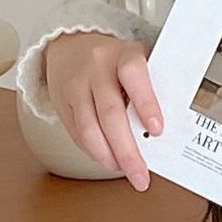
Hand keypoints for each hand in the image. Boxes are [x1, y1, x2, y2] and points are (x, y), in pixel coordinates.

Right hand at [44, 31, 162, 191]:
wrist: (69, 46)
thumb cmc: (112, 60)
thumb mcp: (135, 61)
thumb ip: (149, 88)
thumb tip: (159, 132)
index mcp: (122, 54)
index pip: (134, 75)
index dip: (146, 103)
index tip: (157, 130)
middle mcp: (96, 69)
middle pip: (110, 114)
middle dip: (127, 151)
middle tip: (140, 175)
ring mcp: (76, 87)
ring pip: (89, 129)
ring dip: (108, 156)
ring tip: (123, 169)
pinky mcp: (61, 104)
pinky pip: (77, 134)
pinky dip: (94, 152)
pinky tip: (107, 158)